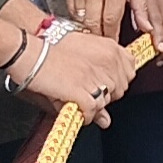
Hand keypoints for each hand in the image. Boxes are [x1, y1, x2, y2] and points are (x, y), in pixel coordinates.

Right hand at [12, 31, 136, 126]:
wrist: (32, 53)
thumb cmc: (53, 49)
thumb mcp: (83, 53)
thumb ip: (102, 74)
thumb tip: (110, 101)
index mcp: (110, 48)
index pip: (130, 71)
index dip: (117, 80)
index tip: (105, 82)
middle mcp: (107, 62)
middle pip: (120, 90)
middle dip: (105, 94)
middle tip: (86, 90)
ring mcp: (96, 77)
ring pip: (106, 102)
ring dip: (92, 105)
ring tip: (76, 97)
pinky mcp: (82, 91)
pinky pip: (92, 111)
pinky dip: (85, 115)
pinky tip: (74, 108)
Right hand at [65, 0, 137, 40]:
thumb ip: (141, 8)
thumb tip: (148, 28)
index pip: (111, 21)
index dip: (112, 36)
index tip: (115, 45)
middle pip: (94, 24)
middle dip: (99, 37)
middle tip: (104, 43)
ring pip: (81, 20)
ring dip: (89, 29)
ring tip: (97, 33)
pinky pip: (72, 11)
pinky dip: (80, 18)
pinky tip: (88, 18)